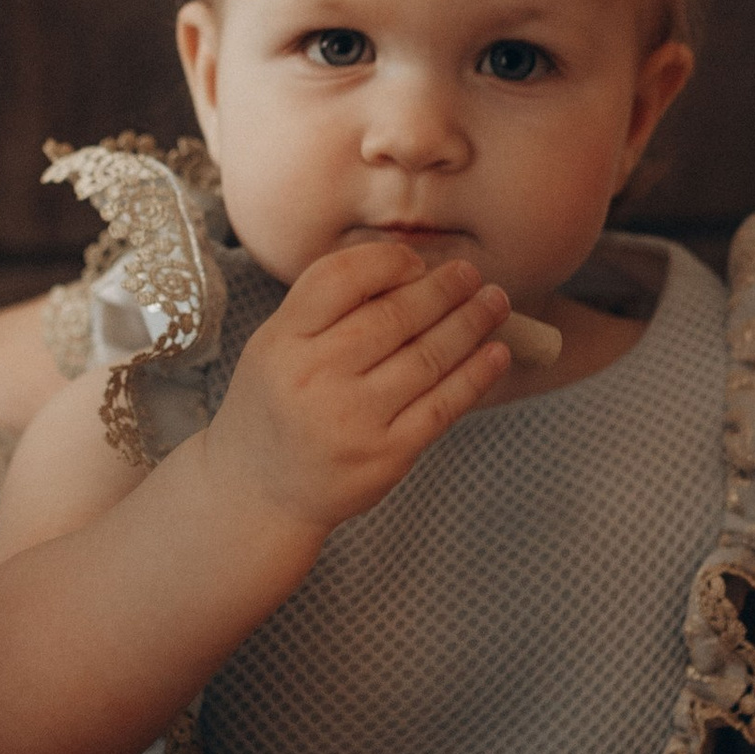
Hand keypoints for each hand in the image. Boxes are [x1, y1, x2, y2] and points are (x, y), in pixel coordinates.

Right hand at [207, 238, 511, 535]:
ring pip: (428, 357)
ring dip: (471, 323)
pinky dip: (476, 375)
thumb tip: (412, 268)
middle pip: (394, 317)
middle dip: (444, 289)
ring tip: (494, 303)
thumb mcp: (275, 345)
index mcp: (282, 339)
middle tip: (471, 273)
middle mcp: (313, 377)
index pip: (341, 278)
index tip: (417, 262)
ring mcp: (352, 420)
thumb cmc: (277, 405)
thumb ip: (326, 307)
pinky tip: (496, 353)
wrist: (258, 491)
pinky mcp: (386, 456)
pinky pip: (443, 406)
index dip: (388, 262)